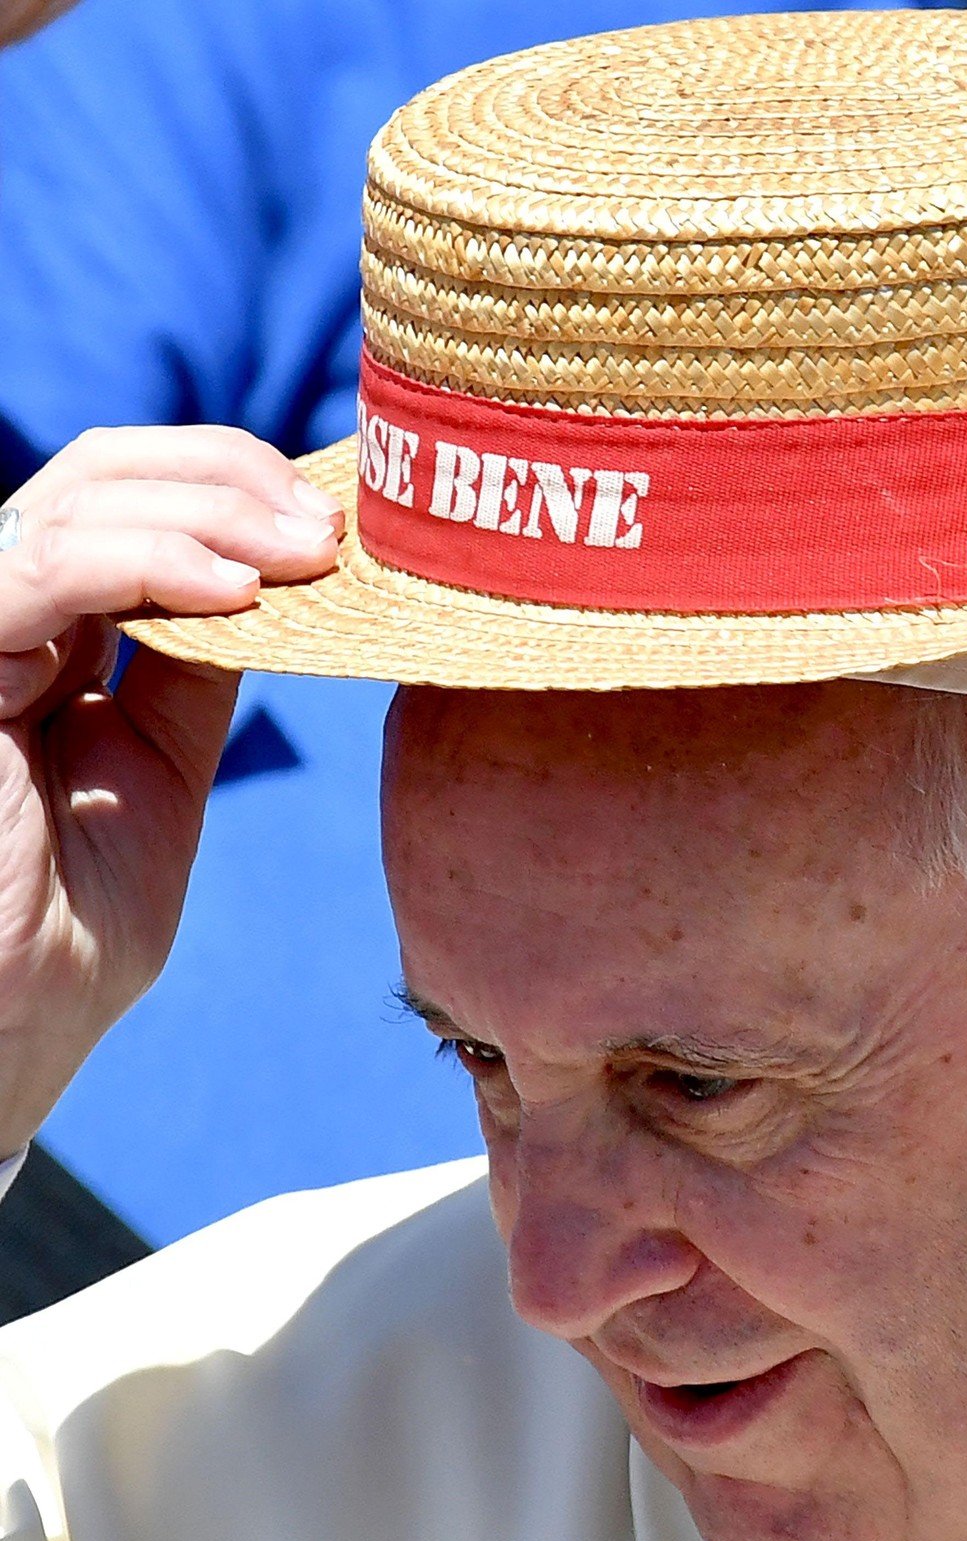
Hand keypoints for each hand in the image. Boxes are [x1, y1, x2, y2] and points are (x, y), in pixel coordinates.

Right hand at [0, 426, 342, 1156]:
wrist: (2, 1040)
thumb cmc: (71, 932)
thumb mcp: (158, 776)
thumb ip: (189, 675)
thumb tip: (268, 585)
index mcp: (46, 641)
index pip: (125, 502)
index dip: (229, 486)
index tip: (335, 525)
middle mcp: (0, 623)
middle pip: (102, 475)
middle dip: (232, 480)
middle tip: (331, 526)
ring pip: (75, 502)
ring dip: (210, 511)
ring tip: (306, 551)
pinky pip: (35, 573)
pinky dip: (141, 561)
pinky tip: (234, 592)